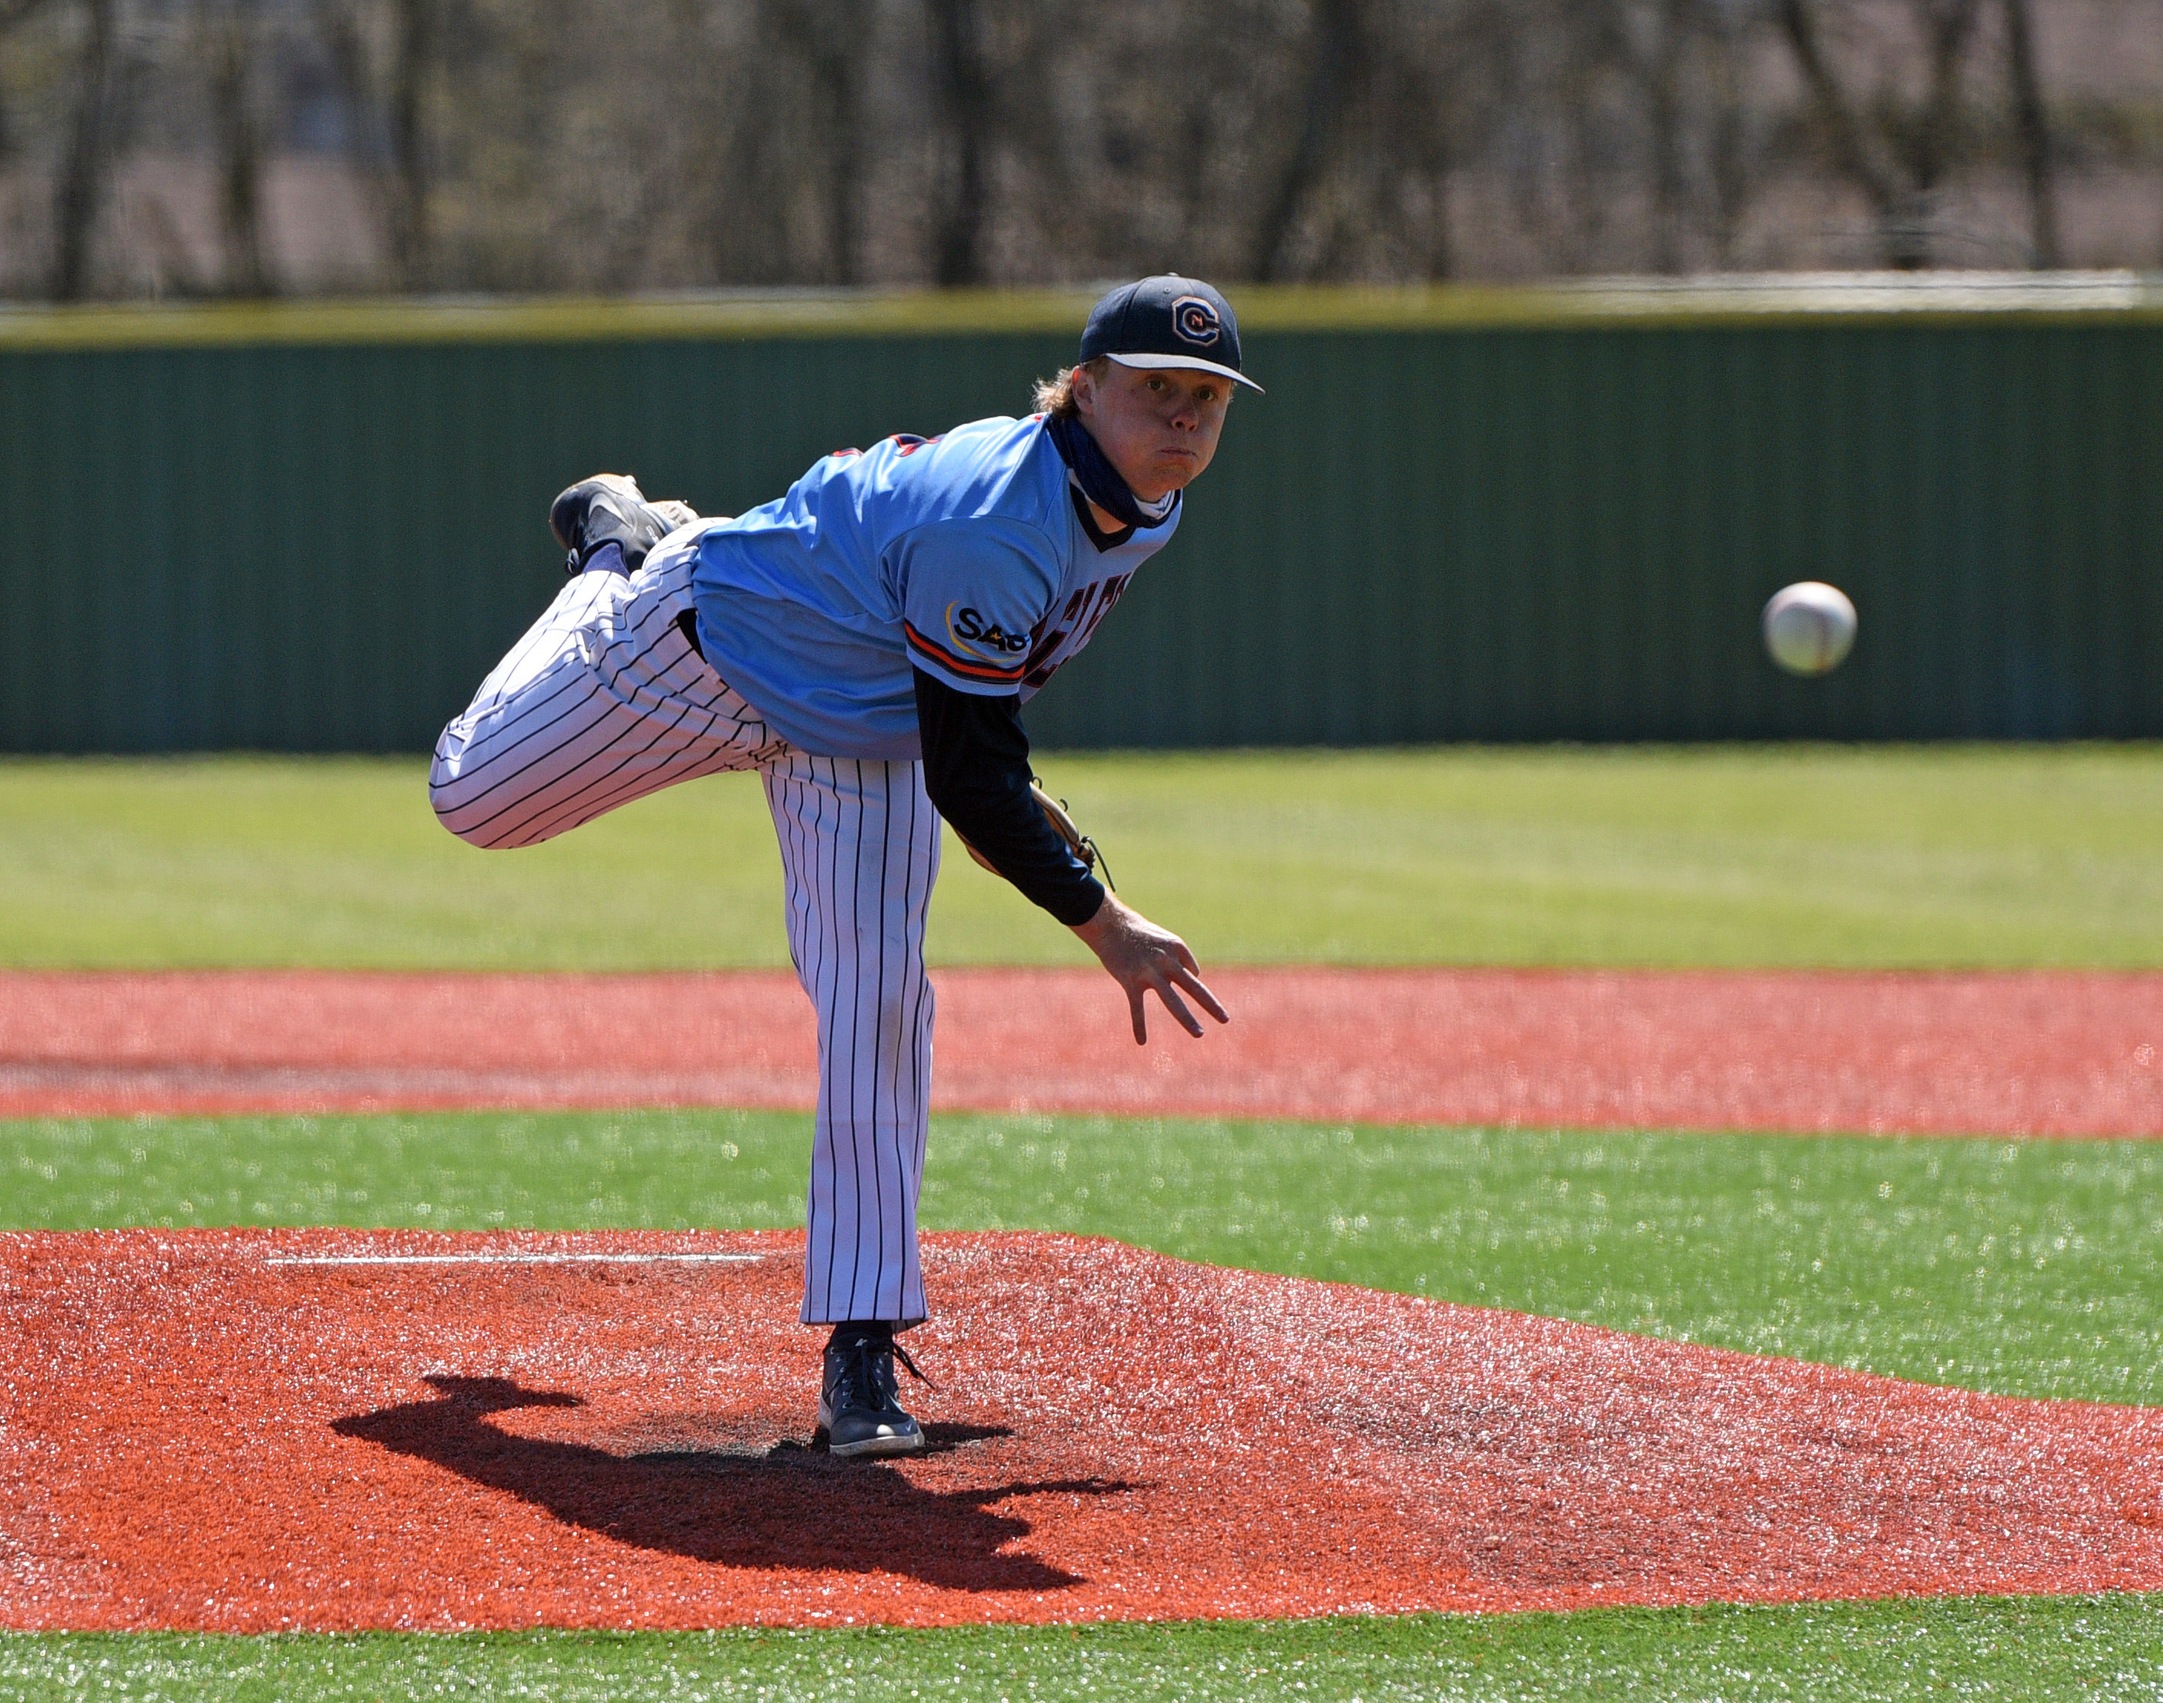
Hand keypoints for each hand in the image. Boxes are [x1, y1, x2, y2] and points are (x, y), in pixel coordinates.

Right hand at [1070, 894, 1230, 1044]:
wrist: (1109, 925)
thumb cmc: (1137, 932)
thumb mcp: (1163, 939)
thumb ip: (1178, 957)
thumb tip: (1193, 975)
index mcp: (1177, 948)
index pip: (1192, 970)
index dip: (1184, 975)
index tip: (1168, 971)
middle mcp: (1167, 961)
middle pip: (1193, 987)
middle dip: (1210, 1004)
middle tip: (1225, 1019)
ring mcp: (1149, 972)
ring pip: (1172, 1000)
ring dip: (1187, 1019)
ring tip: (1200, 1033)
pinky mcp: (1130, 981)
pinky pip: (1137, 1008)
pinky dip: (1139, 1025)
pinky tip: (1142, 1041)